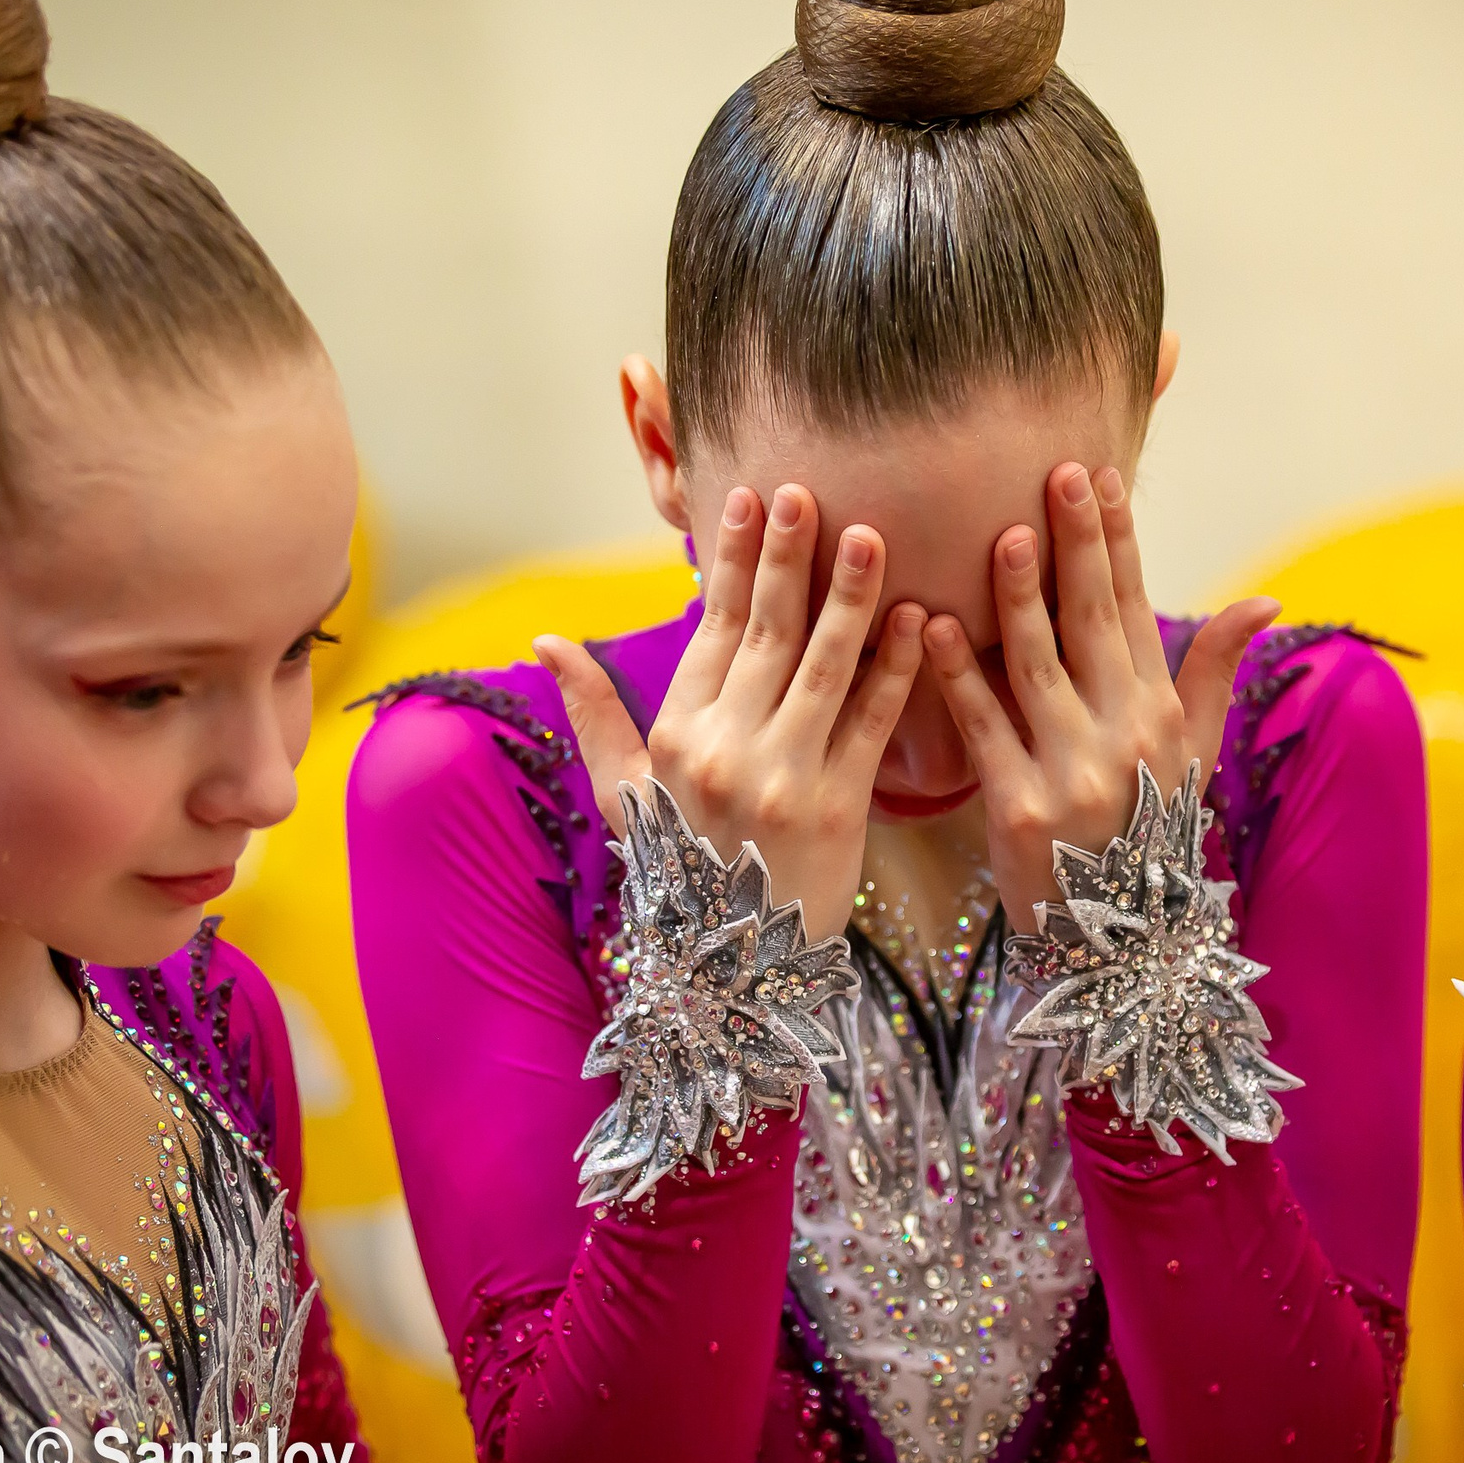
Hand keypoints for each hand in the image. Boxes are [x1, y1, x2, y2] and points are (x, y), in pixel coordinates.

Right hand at [537, 483, 925, 940]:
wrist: (732, 971)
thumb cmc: (680, 873)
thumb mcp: (623, 797)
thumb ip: (592, 713)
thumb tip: (544, 641)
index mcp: (676, 736)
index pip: (709, 629)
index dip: (730, 561)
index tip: (747, 498)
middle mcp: (724, 751)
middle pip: (765, 635)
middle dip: (789, 558)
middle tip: (809, 491)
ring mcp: (783, 778)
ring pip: (822, 669)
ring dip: (850, 598)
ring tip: (873, 536)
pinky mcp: (839, 808)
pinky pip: (873, 725)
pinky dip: (897, 671)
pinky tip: (920, 621)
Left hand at [922, 461, 1279, 925]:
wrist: (1115, 945)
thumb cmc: (1146, 835)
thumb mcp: (1192, 756)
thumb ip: (1214, 670)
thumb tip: (1266, 598)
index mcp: (1161, 713)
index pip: (1135, 608)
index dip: (1117, 541)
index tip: (1100, 476)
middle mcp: (1126, 736)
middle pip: (1093, 622)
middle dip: (1075, 544)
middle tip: (1055, 474)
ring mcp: (1074, 772)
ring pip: (1038, 665)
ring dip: (1017, 597)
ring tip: (999, 534)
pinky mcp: (1021, 810)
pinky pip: (984, 728)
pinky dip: (955, 675)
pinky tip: (928, 626)